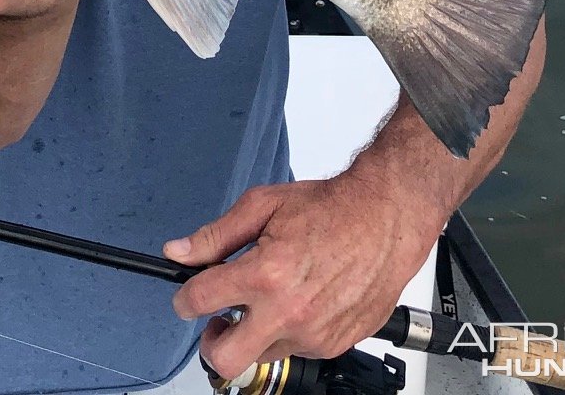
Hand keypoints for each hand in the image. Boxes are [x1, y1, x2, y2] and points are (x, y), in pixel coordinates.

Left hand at [164, 173, 434, 380]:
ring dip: (255, 334)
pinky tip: (298, 300)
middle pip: (225, 359)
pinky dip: (289, 331)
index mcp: (265, 274)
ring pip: (262, 355)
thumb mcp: (262, 205)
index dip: (183, 298)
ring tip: (268, 299)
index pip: (199, 300)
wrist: (385, 219)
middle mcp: (287, 312)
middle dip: (211, 343)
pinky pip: (296, 349)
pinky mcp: (333, 344)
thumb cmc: (331, 208)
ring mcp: (312, 335)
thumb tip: (179, 252)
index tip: (185, 297)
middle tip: (216, 322)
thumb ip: (215, 235)